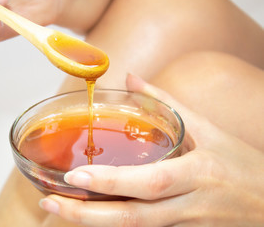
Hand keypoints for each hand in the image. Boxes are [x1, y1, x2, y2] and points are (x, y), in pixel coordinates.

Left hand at [39, 74, 263, 225]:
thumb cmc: (240, 164)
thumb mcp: (208, 129)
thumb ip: (166, 103)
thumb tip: (133, 77)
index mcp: (198, 173)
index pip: (150, 182)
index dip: (112, 182)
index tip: (75, 177)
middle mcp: (190, 205)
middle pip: (134, 217)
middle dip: (88, 216)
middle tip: (50, 201)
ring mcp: (187, 226)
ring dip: (94, 224)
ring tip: (58, 210)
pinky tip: (90, 218)